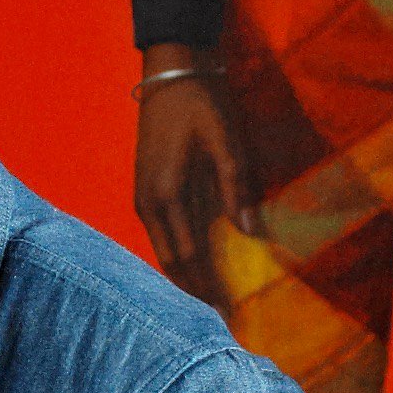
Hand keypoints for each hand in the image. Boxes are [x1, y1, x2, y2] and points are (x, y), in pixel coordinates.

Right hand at [133, 66, 253, 301]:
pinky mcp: (146, 190)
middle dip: (194, 292)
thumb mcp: (226, 142)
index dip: (208, 288)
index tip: (227, 313)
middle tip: (219, 320)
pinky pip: (161, 236)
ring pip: (163, 251)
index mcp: (167, 195)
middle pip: (171, 262)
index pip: (189, 257)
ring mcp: (143, 197)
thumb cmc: (202, 103)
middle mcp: (149, 203)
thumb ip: (236, 187)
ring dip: (183, 277)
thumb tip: (250, 232)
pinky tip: (192, 268)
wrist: (171, 72)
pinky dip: (177, 256)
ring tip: (207, 302)